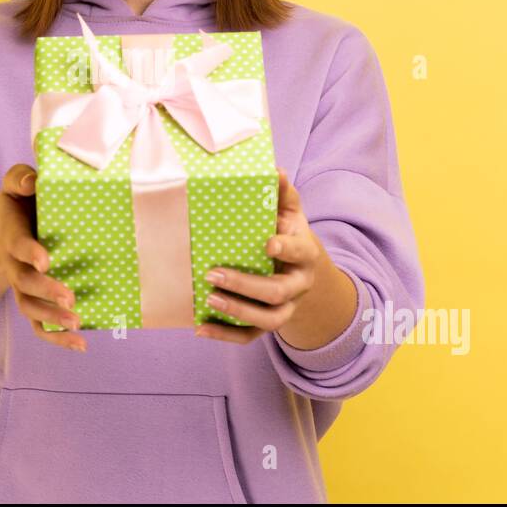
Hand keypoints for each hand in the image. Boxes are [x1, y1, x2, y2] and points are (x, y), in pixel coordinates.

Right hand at [0, 164, 86, 352]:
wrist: (4, 226)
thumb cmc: (19, 201)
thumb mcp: (16, 184)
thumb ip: (21, 177)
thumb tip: (32, 182)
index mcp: (12, 235)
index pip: (18, 245)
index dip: (29, 253)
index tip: (45, 260)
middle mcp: (14, 265)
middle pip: (24, 284)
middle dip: (46, 291)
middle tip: (70, 299)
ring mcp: (23, 285)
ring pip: (30, 308)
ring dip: (52, 320)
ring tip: (77, 325)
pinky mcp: (34, 298)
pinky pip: (40, 325)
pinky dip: (57, 338)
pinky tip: (82, 344)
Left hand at [194, 168, 324, 343]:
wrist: (305, 271)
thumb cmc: (289, 234)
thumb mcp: (291, 213)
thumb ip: (283, 194)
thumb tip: (274, 170)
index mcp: (305, 254)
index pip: (300, 252)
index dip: (286, 248)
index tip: (267, 241)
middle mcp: (299, 285)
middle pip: (278, 292)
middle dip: (245, 285)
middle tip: (213, 274)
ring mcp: (286, 308)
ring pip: (268, 320)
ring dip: (237, 312)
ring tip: (209, 300)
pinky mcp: (269, 323)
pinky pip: (250, 336)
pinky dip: (225, 334)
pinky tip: (201, 328)